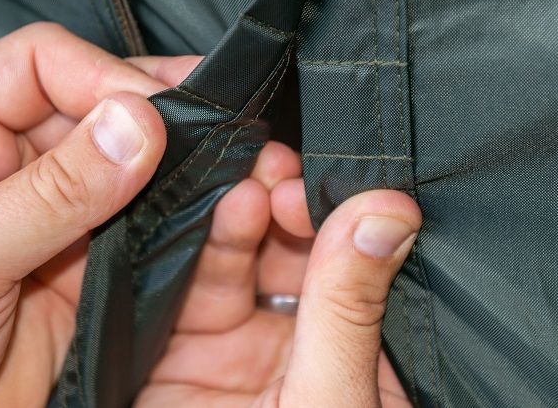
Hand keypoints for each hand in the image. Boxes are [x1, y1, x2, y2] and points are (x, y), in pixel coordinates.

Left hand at [0, 23, 199, 405]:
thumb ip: (47, 195)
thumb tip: (135, 124)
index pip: (41, 65)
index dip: (102, 76)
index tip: (153, 115)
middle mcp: (7, 165)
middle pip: (96, 105)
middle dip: (157, 109)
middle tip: (217, 117)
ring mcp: (55, 215)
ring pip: (131, 164)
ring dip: (177, 161)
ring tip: (228, 159)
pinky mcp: (89, 264)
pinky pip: (147, 223)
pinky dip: (181, 214)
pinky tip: (209, 208)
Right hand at [138, 143, 421, 407]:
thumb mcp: (336, 404)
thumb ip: (351, 310)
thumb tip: (388, 210)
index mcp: (350, 349)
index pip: (343, 258)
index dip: (327, 213)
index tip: (311, 185)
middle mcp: (290, 340)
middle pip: (280, 250)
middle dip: (272, 203)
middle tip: (267, 173)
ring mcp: (227, 348)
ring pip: (225, 263)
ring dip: (226, 222)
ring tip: (231, 192)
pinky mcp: (170, 361)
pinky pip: (170, 296)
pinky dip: (173, 258)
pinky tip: (180, 222)